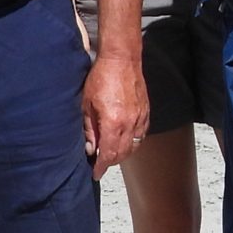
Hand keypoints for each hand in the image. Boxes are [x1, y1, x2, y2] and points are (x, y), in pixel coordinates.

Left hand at [83, 47, 145, 178]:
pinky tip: (124, 140)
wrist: (122, 59)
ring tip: (111, 153)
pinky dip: (133, 142)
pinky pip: (141, 134)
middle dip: (110, 162)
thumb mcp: (86, 104)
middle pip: (122, 153)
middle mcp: (130, 123)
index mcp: (113, 122)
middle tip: (100, 163)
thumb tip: (89, 148)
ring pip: (133, 146)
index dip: (101, 167)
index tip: (95, 173)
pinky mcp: (146, 111)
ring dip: (122, 153)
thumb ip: (89, 129)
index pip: (108, 154)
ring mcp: (140, 118)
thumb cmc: (101, 77)